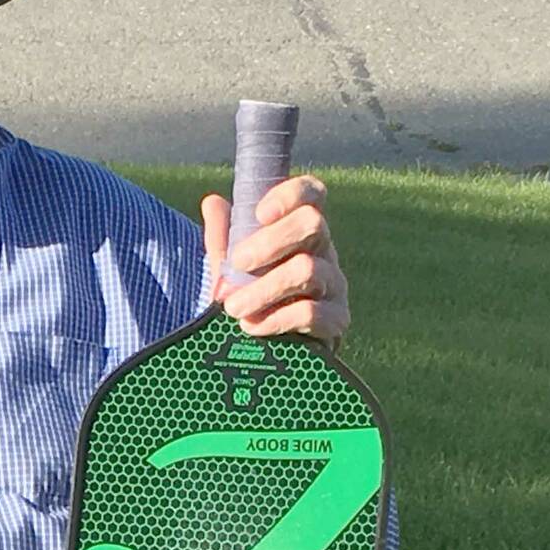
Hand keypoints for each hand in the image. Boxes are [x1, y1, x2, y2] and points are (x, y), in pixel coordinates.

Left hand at [200, 175, 349, 345]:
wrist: (265, 354)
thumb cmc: (251, 299)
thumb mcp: (231, 269)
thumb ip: (222, 238)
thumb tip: (212, 202)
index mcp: (301, 232)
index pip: (312, 195)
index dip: (290, 195)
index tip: (260, 213)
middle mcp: (324, 252)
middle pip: (312, 224)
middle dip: (269, 242)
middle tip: (237, 264)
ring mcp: (334, 285)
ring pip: (307, 270)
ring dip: (263, 289)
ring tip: (233, 308)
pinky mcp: (336, 320)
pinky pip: (312, 312)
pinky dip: (276, 319)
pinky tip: (252, 327)